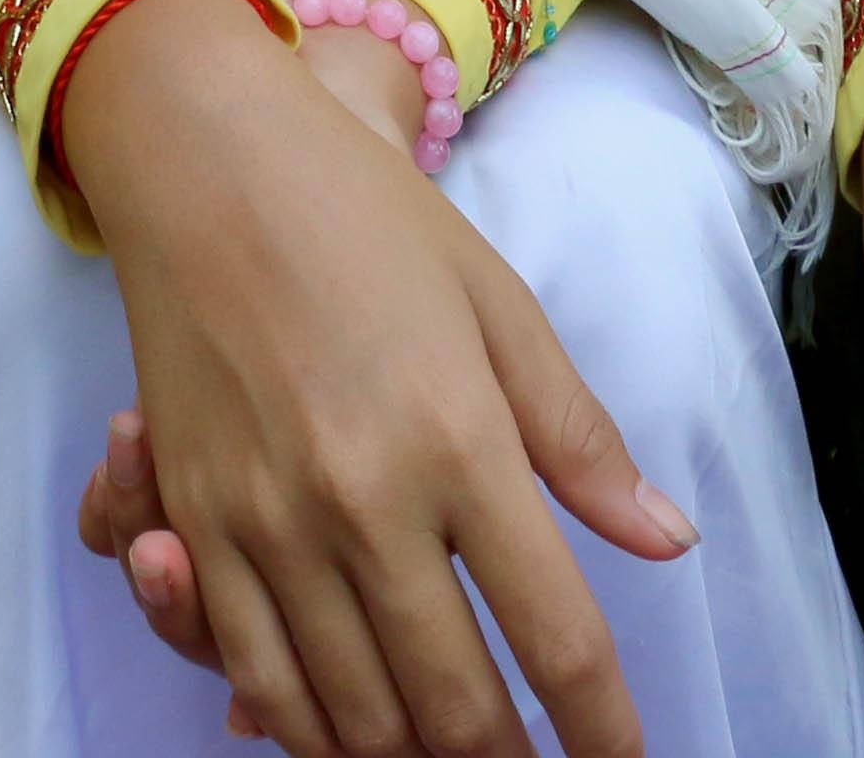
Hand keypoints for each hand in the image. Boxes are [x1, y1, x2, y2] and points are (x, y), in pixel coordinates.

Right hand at [73, 0, 692, 757]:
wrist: (207, 164)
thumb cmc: (369, 223)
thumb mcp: (499, 310)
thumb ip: (580, 441)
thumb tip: (668, 542)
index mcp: (460, 443)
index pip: (555, 637)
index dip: (600, 728)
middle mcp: (363, 503)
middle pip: (452, 706)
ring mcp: (266, 524)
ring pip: (351, 717)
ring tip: (452, 752)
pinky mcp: (195, 525)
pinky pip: (250, 676)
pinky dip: (307, 727)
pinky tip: (351, 723)